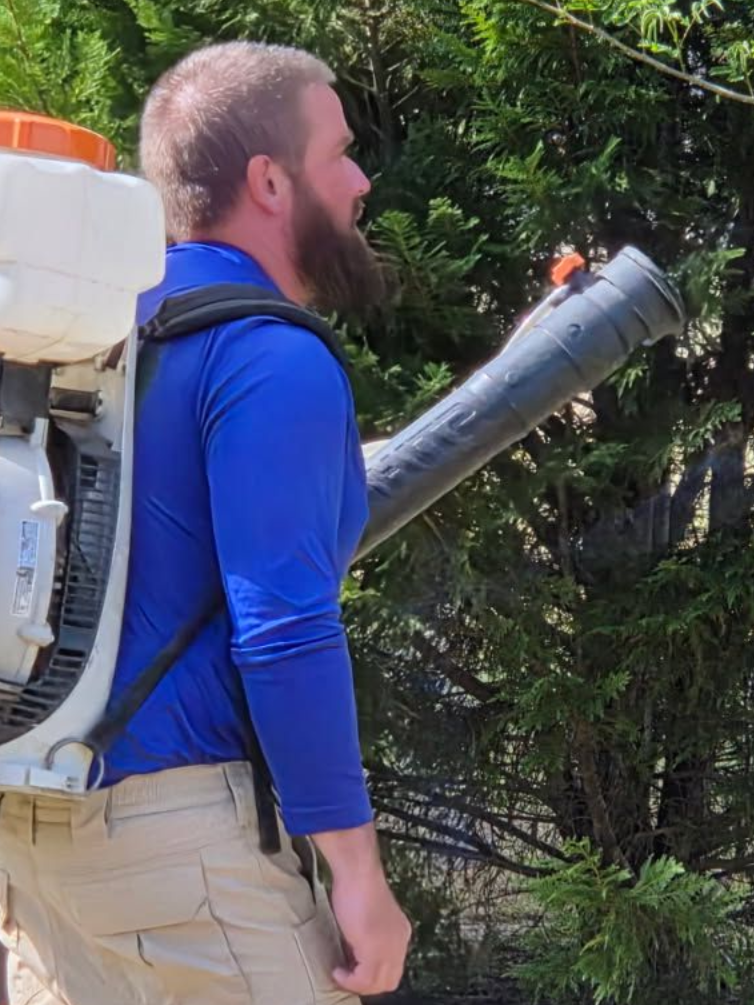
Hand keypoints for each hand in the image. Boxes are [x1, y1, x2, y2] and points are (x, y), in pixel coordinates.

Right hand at [330, 870, 411, 995]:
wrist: (357, 871)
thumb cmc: (357, 885)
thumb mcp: (367, 916)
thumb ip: (367, 937)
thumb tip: (354, 956)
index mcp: (400, 932)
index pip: (393, 968)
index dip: (372, 974)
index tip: (352, 970)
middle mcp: (400, 942)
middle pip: (389, 980)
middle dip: (366, 985)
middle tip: (346, 978)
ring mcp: (389, 946)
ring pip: (378, 983)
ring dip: (356, 985)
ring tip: (340, 975)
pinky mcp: (374, 948)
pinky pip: (365, 979)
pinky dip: (350, 981)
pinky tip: (338, 971)